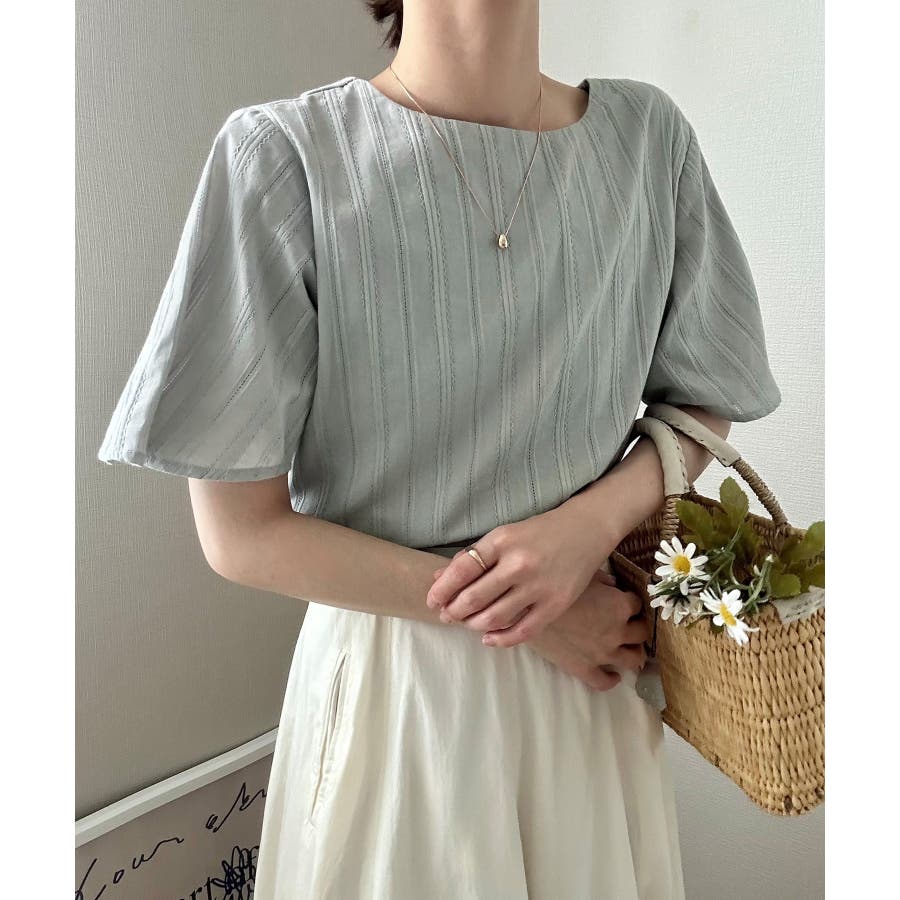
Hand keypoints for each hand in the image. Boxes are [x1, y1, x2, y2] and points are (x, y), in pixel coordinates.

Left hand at [425, 506, 619, 647]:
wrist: (586, 530)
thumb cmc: (539, 531)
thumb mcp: (504, 535)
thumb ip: (473, 556)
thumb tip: (437, 578)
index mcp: (502, 541)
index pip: (461, 571)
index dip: (441, 590)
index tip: (432, 601)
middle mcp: (519, 564)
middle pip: (473, 598)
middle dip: (453, 611)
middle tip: (446, 616)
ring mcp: (538, 586)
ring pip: (494, 618)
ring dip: (473, 625)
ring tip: (468, 623)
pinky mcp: (556, 605)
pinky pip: (521, 632)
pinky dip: (500, 639)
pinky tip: (488, 638)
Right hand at [520, 569, 649, 690]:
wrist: (524, 609)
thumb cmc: (552, 584)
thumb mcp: (581, 574)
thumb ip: (602, 580)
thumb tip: (611, 585)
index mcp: (619, 605)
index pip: (637, 604)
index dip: (630, 601)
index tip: (622, 599)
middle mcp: (617, 631)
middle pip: (641, 633)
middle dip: (636, 626)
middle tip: (627, 623)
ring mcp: (603, 653)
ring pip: (633, 659)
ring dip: (633, 652)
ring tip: (627, 648)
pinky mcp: (584, 669)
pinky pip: (604, 682)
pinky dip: (612, 679)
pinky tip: (613, 675)